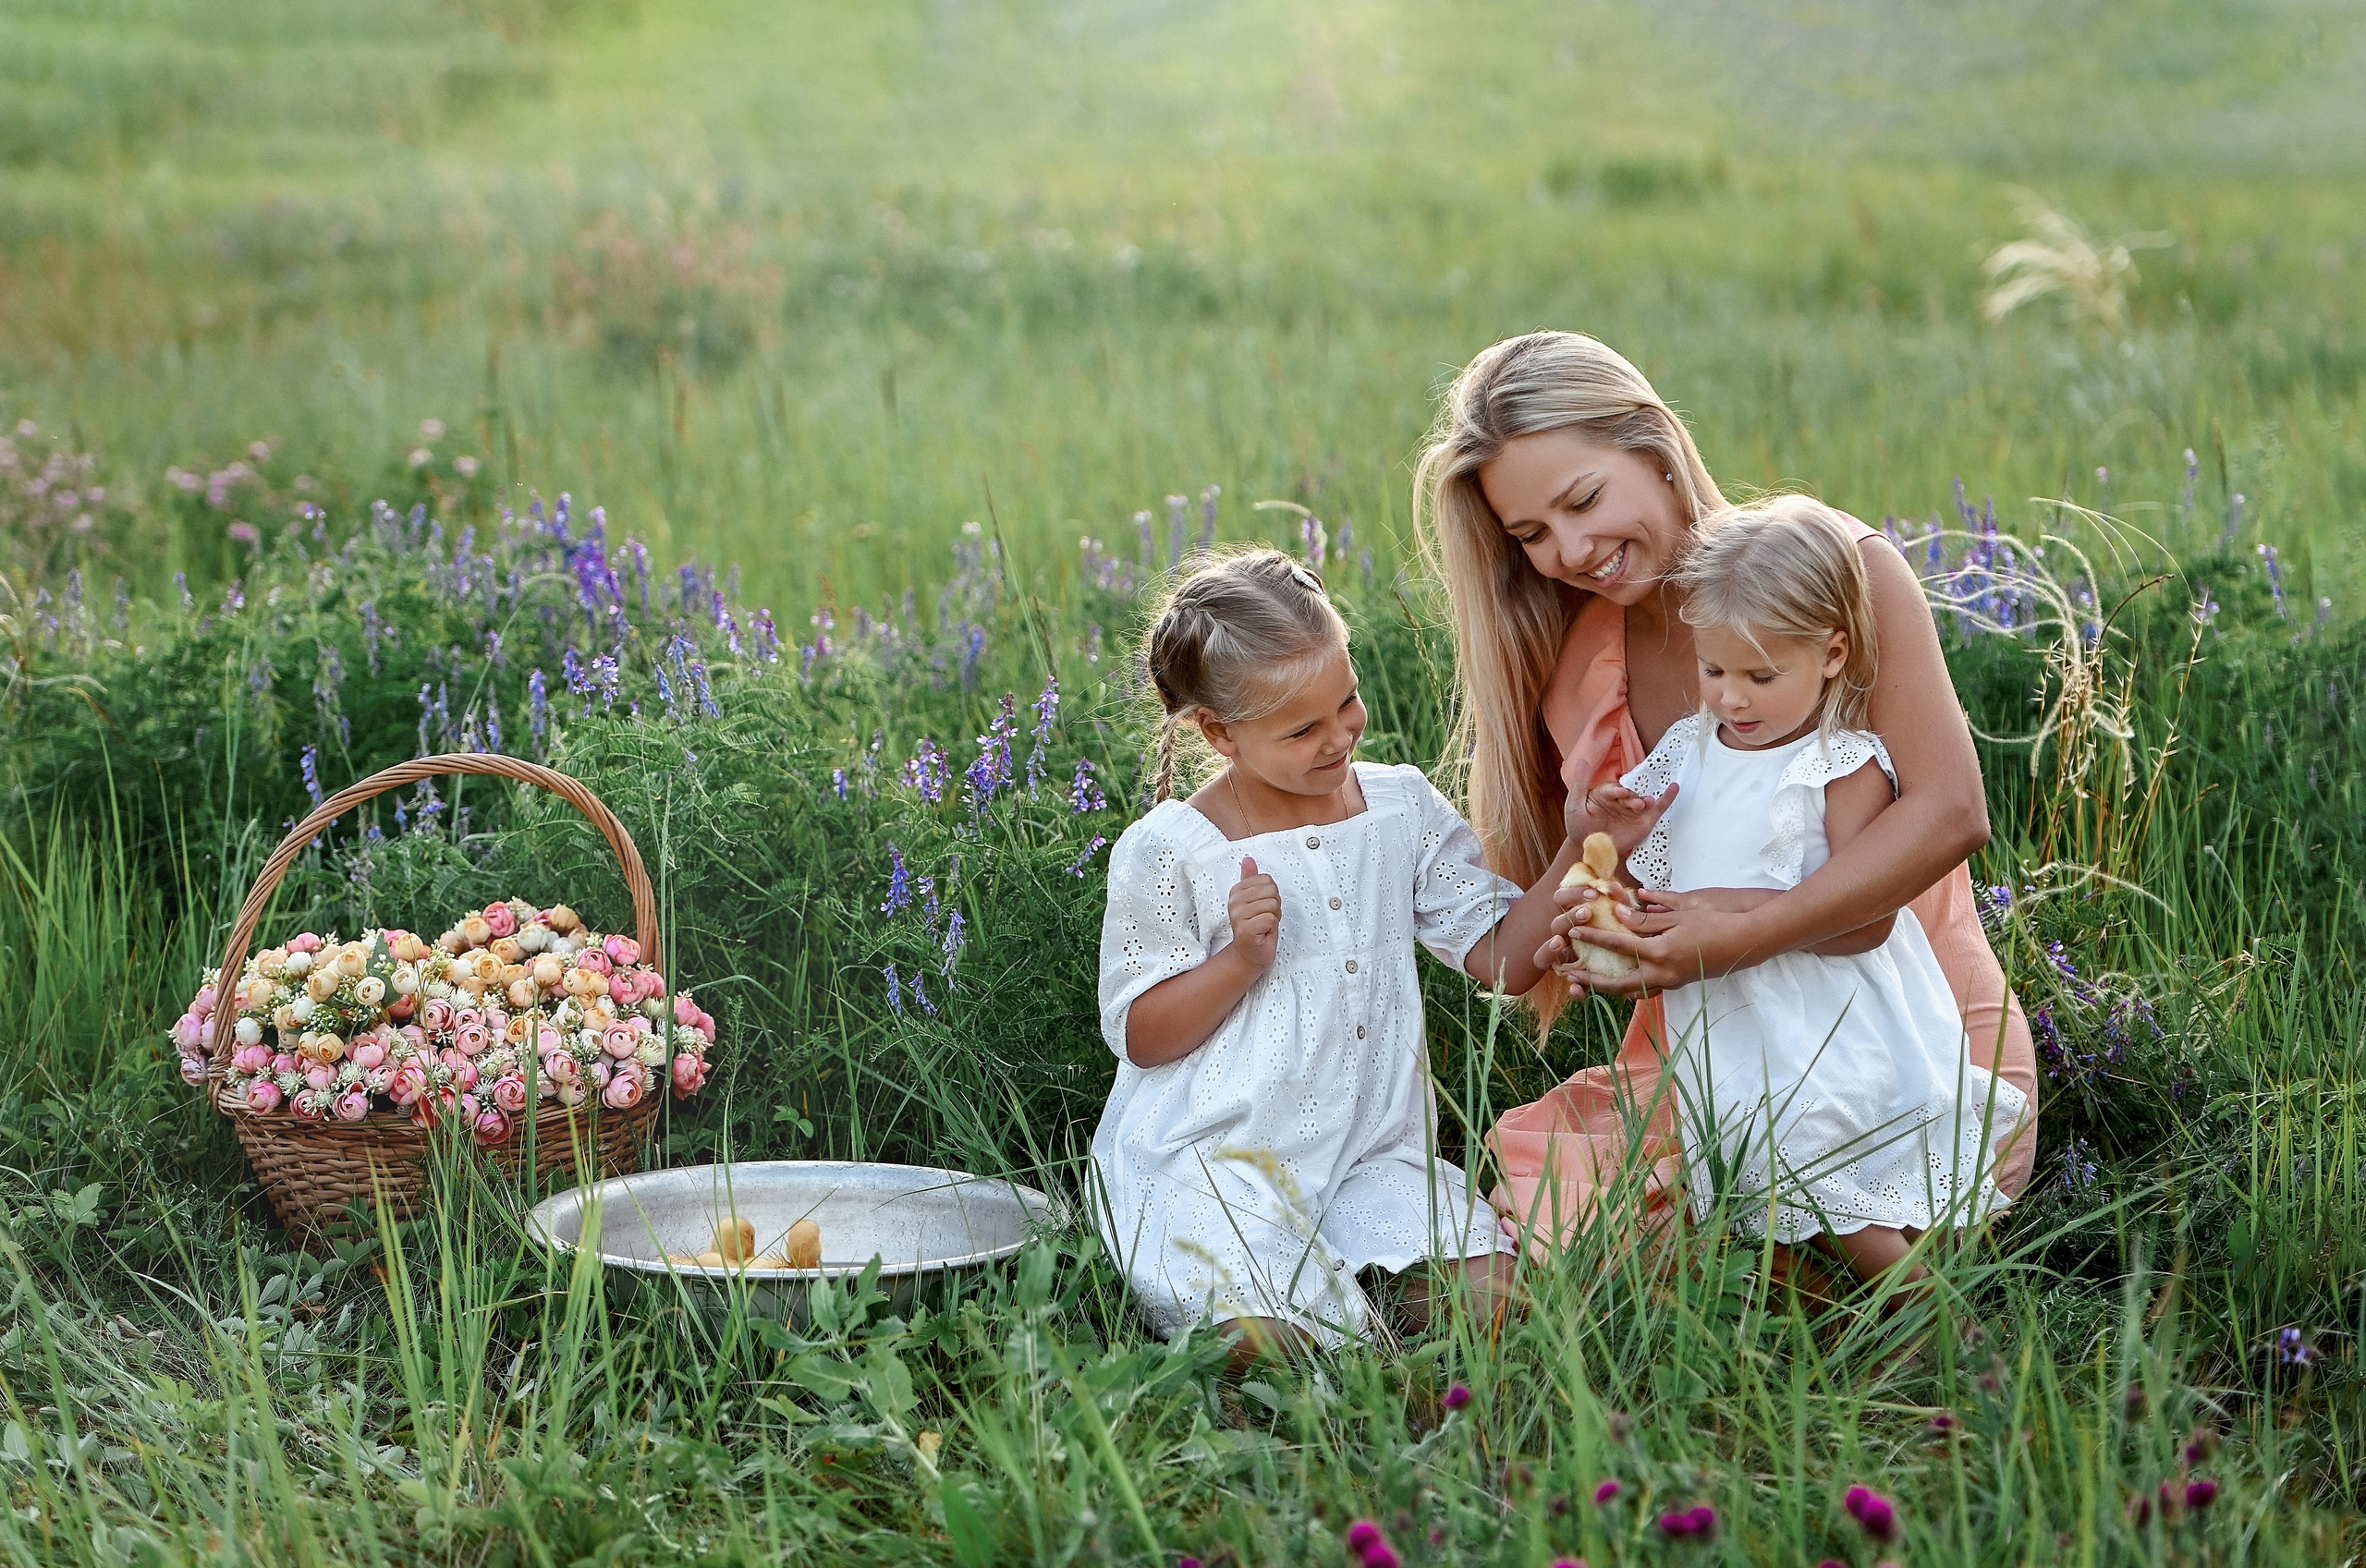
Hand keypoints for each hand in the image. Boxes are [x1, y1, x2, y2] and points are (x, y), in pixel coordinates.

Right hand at [1227, 856, 1281, 971]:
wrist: (1251, 954)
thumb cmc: (1256, 927)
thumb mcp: (1256, 900)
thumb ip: (1251, 879)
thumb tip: (1248, 860)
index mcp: (1237, 892)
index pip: (1267, 880)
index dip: (1272, 895)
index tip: (1263, 908)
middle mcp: (1234, 902)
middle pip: (1271, 891)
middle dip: (1275, 906)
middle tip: (1265, 918)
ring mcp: (1238, 916)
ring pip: (1272, 905)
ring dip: (1274, 917)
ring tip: (1264, 925)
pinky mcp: (1246, 929)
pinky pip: (1270, 918)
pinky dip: (1272, 928)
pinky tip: (1263, 933)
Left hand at [1535, 888, 1768, 998]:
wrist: (1748, 943)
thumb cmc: (1716, 923)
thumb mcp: (1679, 916)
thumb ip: (1646, 921)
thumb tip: (1618, 916)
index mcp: (1662, 954)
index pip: (1619, 946)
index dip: (1595, 938)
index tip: (1575, 932)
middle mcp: (1664, 974)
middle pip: (1619, 983)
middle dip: (1593, 981)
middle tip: (1572, 975)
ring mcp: (1673, 983)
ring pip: (1633, 991)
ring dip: (1610, 988)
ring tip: (1591, 982)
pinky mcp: (1679, 983)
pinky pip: (1648, 990)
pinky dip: (1631, 988)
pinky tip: (1623, 981)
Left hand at [1566, 781, 1678, 858]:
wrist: (1587, 850)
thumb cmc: (1579, 826)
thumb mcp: (1574, 804)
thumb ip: (1580, 783)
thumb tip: (1582, 760)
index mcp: (1604, 793)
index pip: (1612, 789)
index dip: (1616, 790)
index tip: (1618, 792)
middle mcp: (1620, 800)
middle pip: (1628, 795)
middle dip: (1631, 799)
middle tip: (1634, 804)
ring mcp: (1633, 810)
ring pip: (1641, 802)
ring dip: (1644, 802)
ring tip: (1644, 804)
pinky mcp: (1644, 822)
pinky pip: (1657, 809)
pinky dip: (1667, 799)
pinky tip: (1674, 788)